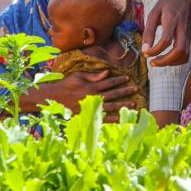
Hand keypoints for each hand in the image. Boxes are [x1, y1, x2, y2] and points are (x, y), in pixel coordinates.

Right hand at [22, 70, 140, 112]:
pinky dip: (114, 118)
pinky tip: (122, 118)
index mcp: (91, 86)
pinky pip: (104, 118)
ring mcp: (92, 107)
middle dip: (125, 92)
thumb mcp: (78, 76)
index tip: (128, 78)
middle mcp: (93, 97)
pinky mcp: (89, 116)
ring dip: (123, 105)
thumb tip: (107, 72)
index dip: (119, 80)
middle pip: (113, 94)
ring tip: (134, 104)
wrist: (54, 99)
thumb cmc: (66, 85)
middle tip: (136, 89)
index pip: (109, 82)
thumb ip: (94, 75)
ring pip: (111, 106)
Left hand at [142, 0, 190, 66]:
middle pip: (179, 51)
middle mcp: (182, 29)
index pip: (166, 40)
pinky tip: (167, 59)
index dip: (155, 50)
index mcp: (171, 20)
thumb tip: (144, 49)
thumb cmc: (168, 4)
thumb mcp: (154, 12)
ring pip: (185, 55)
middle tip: (152, 63)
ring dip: (171, 63)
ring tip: (158, 61)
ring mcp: (187, 35)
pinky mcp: (189, 38)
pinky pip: (186, 55)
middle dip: (165, 61)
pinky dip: (177, 61)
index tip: (146, 53)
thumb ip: (149, 31)